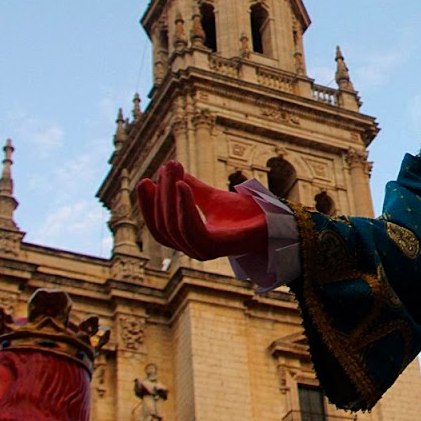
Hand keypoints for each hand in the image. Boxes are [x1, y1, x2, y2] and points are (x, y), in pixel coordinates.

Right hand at [137, 161, 267, 259]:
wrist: (276, 223)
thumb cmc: (247, 214)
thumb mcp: (213, 198)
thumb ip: (193, 188)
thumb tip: (171, 170)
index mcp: (190, 240)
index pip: (159, 226)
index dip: (148, 205)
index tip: (144, 181)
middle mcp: (193, 250)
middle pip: (163, 225)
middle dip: (160, 195)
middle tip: (164, 168)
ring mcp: (203, 251)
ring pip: (173, 227)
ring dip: (169, 197)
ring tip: (172, 172)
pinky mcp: (215, 248)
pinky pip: (191, 228)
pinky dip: (184, 206)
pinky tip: (183, 186)